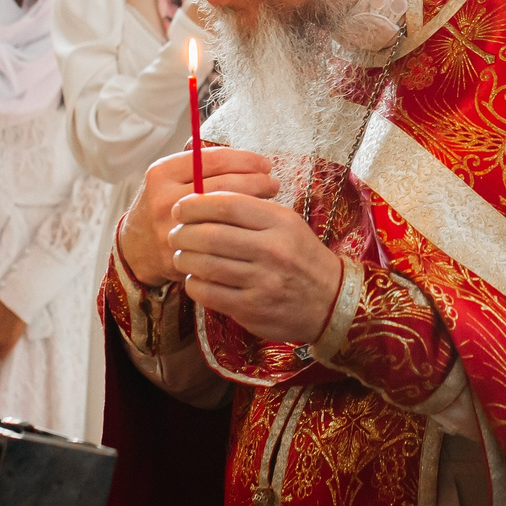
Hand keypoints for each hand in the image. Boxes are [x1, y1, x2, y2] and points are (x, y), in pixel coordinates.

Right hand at [117, 146, 280, 286]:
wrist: (136, 247)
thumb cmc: (163, 205)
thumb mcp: (169, 178)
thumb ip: (199, 164)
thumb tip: (247, 158)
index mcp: (162, 173)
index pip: (213, 159)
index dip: (245, 159)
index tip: (264, 164)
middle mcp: (164, 199)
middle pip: (223, 185)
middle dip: (256, 181)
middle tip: (273, 182)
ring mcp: (172, 229)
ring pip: (224, 213)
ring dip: (253, 204)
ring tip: (269, 199)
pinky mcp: (181, 254)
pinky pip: (220, 240)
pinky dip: (241, 230)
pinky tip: (254, 224)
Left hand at [169, 192, 344, 343]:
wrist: (330, 301)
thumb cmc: (300, 256)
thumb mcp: (287, 223)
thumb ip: (250, 209)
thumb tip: (203, 197)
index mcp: (280, 222)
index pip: (227, 206)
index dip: (196, 205)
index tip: (181, 208)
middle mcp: (272, 250)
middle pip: (211, 235)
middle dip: (183, 233)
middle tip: (174, 234)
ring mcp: (262, 281)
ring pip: (205, 265)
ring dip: (184, 258)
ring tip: (181, 255)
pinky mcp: (252, 308)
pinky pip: (208, 293)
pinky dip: (193, 284)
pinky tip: (194, 278)